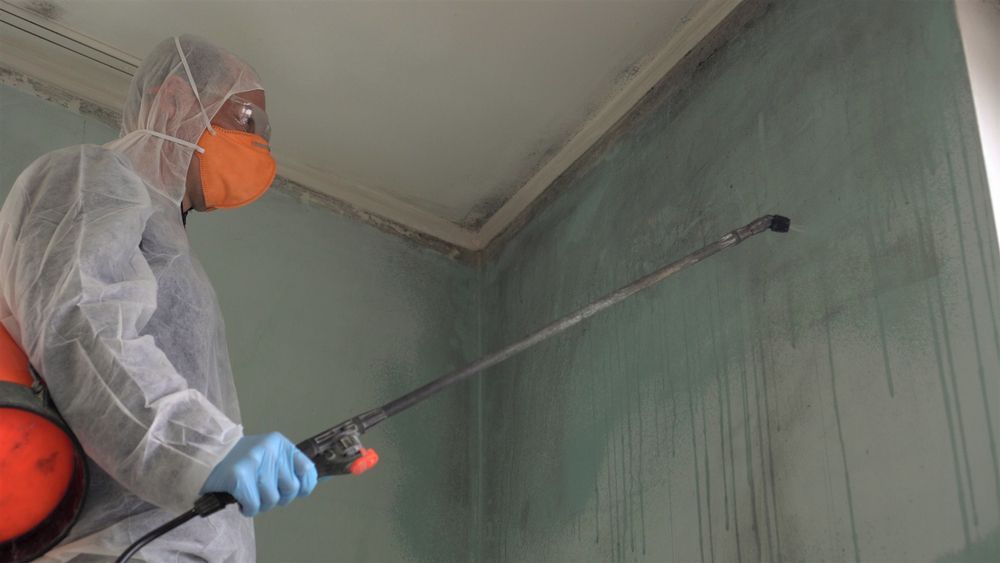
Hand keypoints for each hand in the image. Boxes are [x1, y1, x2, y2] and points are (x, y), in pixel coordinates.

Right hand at [200, 432, 317, 516]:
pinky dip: (249, 509)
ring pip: (272, 500)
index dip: (304, 486)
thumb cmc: (241, 461)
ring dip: (261, 504)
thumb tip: (308, 486)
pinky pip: (255, 506)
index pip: (307, 469)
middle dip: (279, 497)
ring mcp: (255, 462)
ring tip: (250, 494)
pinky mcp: (239, 476)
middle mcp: (271, 450)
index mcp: (280, 444)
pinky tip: (241, 500)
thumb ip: (287, 468)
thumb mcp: (269, 455)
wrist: (207, 458)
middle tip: (264, 492)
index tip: (296, 491)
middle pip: (291, 489)